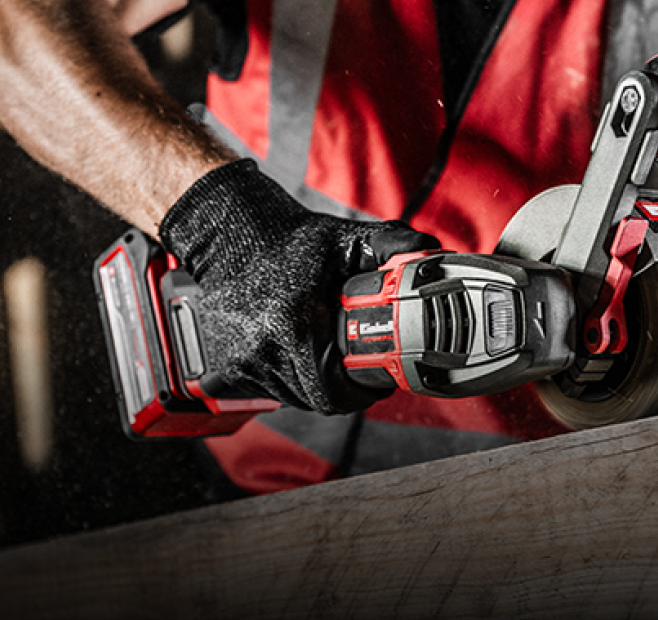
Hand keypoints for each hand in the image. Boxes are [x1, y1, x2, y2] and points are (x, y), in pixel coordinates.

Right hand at [160, 160, 439, 414]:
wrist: (229, 234)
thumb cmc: (288, 241)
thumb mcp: (346, 238)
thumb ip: (394, 244)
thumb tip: (432, 254)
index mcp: (294, 326)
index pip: (334, 393)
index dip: (359, 393)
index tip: (373, 379)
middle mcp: (263, 350)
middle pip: (314, 399)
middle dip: (338, 388)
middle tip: (351, 367)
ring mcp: (240, 361)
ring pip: (289, 398)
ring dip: (308, 384)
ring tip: (318, 355)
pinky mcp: (224, 366)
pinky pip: (260, 392)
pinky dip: (277, 382)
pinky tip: (285, 356)